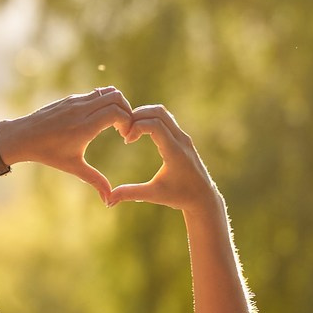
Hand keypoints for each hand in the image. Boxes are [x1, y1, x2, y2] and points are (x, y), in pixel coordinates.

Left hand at [0, 89, 133, 201]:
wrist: (22, 136)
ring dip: (115, 105)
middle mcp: (81, 109)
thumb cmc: (47, 153)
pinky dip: (104, 102)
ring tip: (113, 124)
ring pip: (107, 92)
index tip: (124, 137)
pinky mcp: (70, 98)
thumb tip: (109, 200)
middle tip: (123, 128)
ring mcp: (75, 101)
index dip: (127, 122)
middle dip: (126, 110)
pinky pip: (95, 94)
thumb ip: (95, 180)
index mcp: (84, 126)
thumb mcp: (73, 167)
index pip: (116, 111)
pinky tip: (98, 120)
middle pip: (116, 97)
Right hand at [104, 104, 221, 212]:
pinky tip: (140, 132)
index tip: (127, 141)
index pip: (154, 125)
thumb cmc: (179, 197)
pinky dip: (151, 119)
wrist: (204, 197)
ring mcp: (183, 137)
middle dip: (137, 116)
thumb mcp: (153, 195)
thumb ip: (130, 194)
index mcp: (174, 152)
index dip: (136, 127)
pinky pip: (166, 118)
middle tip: (125, 131)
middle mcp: (181, 140)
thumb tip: (108, 200)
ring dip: (144, 115)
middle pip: (158, 112)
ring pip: (162, 112)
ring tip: (131, 131)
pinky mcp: (182, 137)